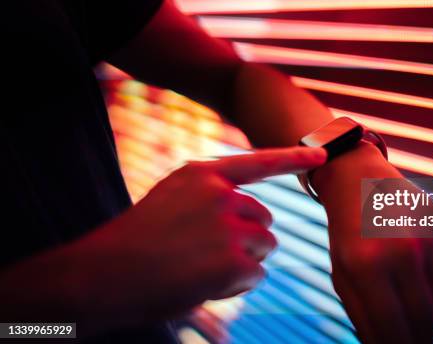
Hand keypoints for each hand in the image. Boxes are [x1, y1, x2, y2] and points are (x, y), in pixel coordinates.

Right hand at [72, 146, 325, 327]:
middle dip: (247, 238)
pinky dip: (237, 285)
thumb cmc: (134, 242)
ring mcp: (228, 225)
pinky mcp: (233, 260)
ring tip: (200, 267)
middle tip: (206, 253)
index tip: (323, 154)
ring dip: (243, 261)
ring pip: (264, 246)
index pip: (259, 163)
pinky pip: (256, 274)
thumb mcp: (170, 200)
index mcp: (203, 175)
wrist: (101, 274)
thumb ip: (210, 198)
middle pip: (264, 219)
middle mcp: (221, 194)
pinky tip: (203, 283)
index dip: (293, 160)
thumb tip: (254, 220)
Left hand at [312, 143, 432, 343]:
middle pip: (427, 323)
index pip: (393, 330)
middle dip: (421, 340)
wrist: (361, 183)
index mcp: (366, 266)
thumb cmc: (350, 237)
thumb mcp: (344, 276)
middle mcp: (402, 250)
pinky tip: (425, 273)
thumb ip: (365, 318)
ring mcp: (430, 236)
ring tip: (415, 304)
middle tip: (417, 340)